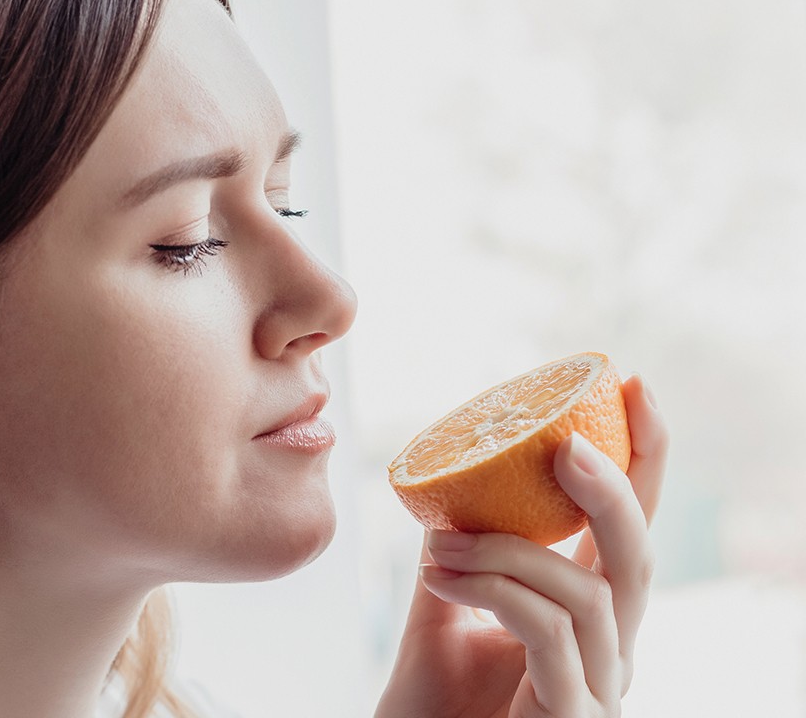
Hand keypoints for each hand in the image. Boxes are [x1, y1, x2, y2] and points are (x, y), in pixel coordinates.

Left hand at [374, 373, 667, 717]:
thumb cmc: (430, 709)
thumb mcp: (445, 612)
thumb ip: (460, 556)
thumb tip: (448, 491)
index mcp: (587, 621)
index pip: (627, 532)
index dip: (642, 460)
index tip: (631, 386)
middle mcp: (606, 654)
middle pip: (637, 559)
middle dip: (615, 488)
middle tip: (565, 440)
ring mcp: (597, 692)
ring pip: (590, 594)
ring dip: (511, 550)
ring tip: (441, 541)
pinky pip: (549, 633)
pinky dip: (496, 588)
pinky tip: (440, 572)